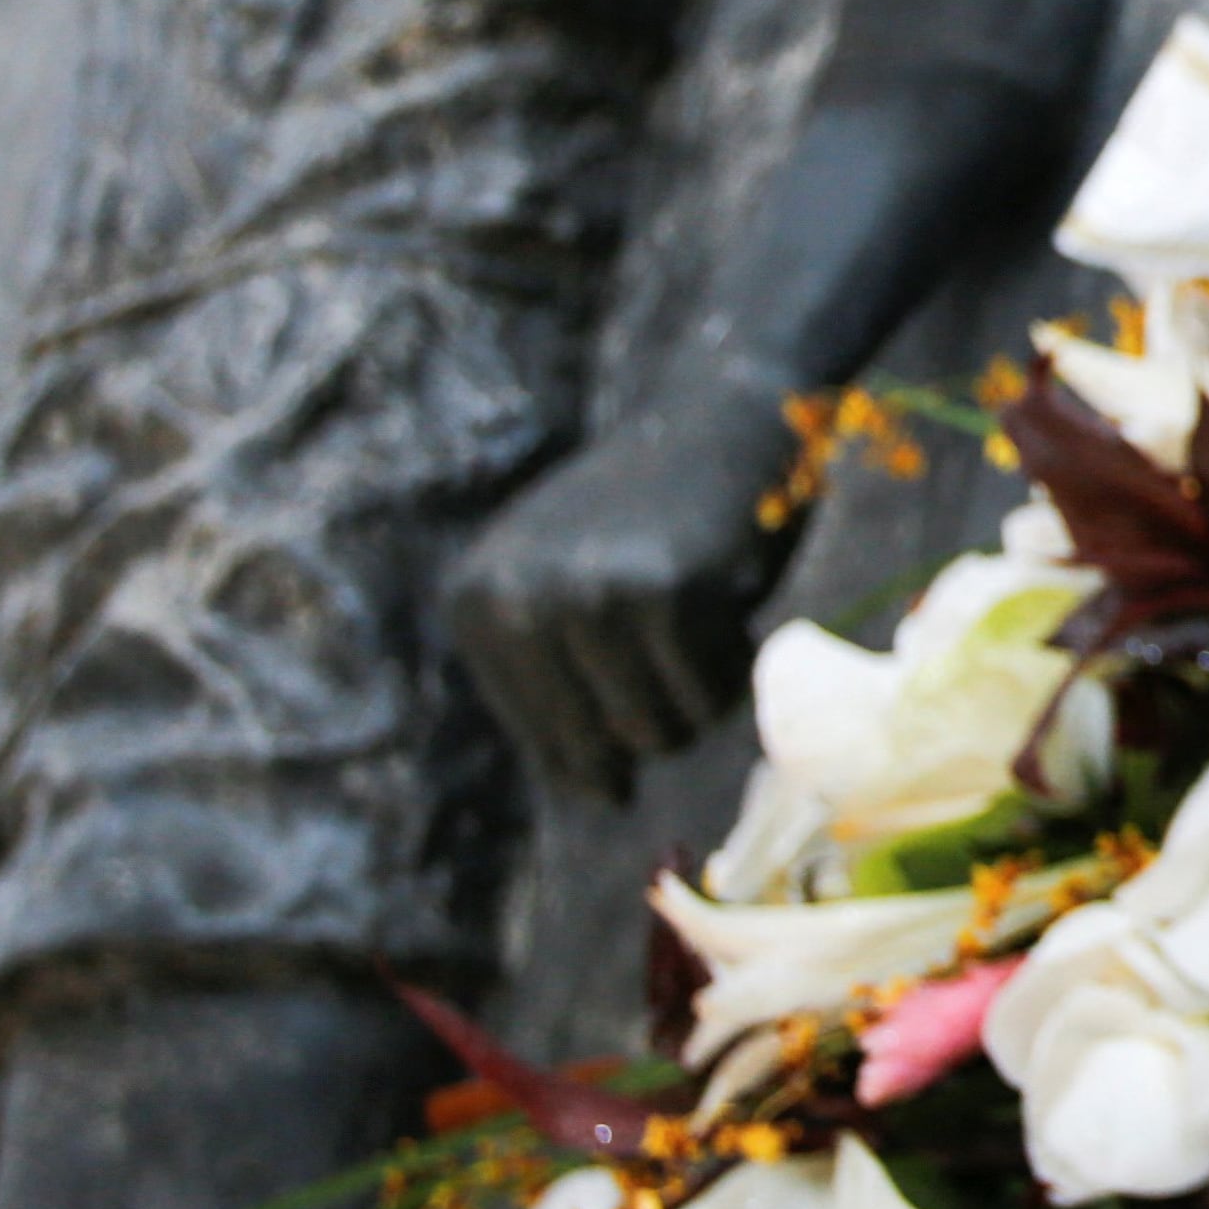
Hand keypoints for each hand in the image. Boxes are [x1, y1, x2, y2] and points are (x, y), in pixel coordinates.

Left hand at [445, 375, 801, 797]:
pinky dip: (731, 676)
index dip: (592, 755)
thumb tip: (593, 797)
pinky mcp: (665, 592)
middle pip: (593, 746)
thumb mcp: (564, 585)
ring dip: (694, 706)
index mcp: (474, 601)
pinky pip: (707, 696)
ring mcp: (589, 595)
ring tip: (708, 645)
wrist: (714, 411)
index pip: (536, 737)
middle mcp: (516, 602)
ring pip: (654, 732)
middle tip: (682, 684)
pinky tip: (734, 619)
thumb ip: (554, 676)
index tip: (627, 748)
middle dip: (648, 733)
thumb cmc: (647, 516)